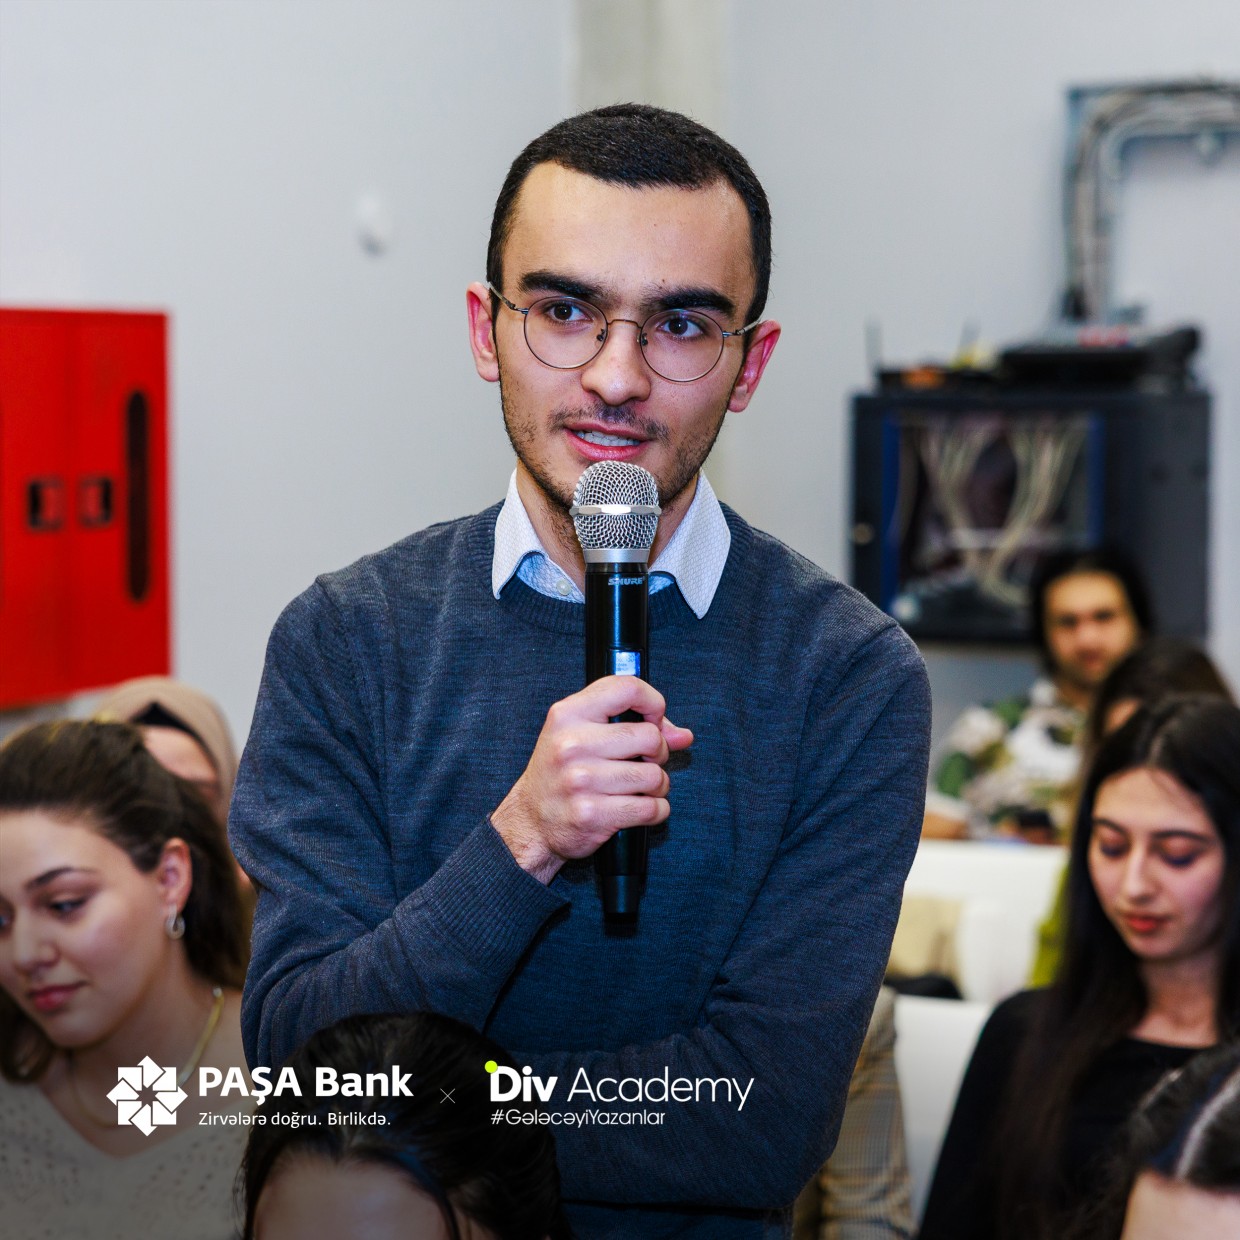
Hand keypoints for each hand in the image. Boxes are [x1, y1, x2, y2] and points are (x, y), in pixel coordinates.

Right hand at [491, 676, 693, 882]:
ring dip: (658, 786)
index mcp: (568, 714)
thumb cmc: (560, 772)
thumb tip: (683, 735)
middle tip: (645, 761)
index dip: (653, 703)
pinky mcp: (592, 815)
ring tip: (641, 788)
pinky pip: (650, 809)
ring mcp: (581, 781)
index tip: (653, 720)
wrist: (530, 820)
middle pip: (650, 737)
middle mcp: (572, 744)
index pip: (626, 688)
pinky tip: (641, 808)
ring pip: (655, 776)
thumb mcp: (582, 734)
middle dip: (658, 752)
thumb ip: (631, 724)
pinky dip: (656, 810)